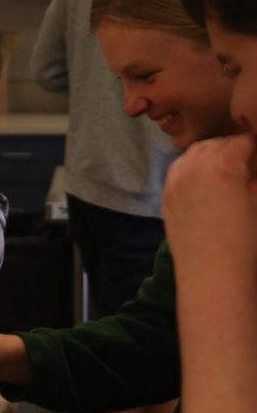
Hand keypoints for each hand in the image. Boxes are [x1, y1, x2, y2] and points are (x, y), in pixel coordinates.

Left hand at [162, 134, 256, 268]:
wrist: (211, 271)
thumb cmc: (243, 241)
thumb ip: (255, 181)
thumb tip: (253, 174)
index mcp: (223, 166)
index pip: (239, 141)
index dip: (251, 143)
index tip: (256, 147)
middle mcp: (195, 167)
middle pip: (214, 144)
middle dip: (229, 146)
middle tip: (242, 155)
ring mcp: (176, 180)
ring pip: (192, 154)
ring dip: (208, 153)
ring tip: (223, 164)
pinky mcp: (166, 194)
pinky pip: (177, 169)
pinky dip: (190, 166)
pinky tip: (202, 177)